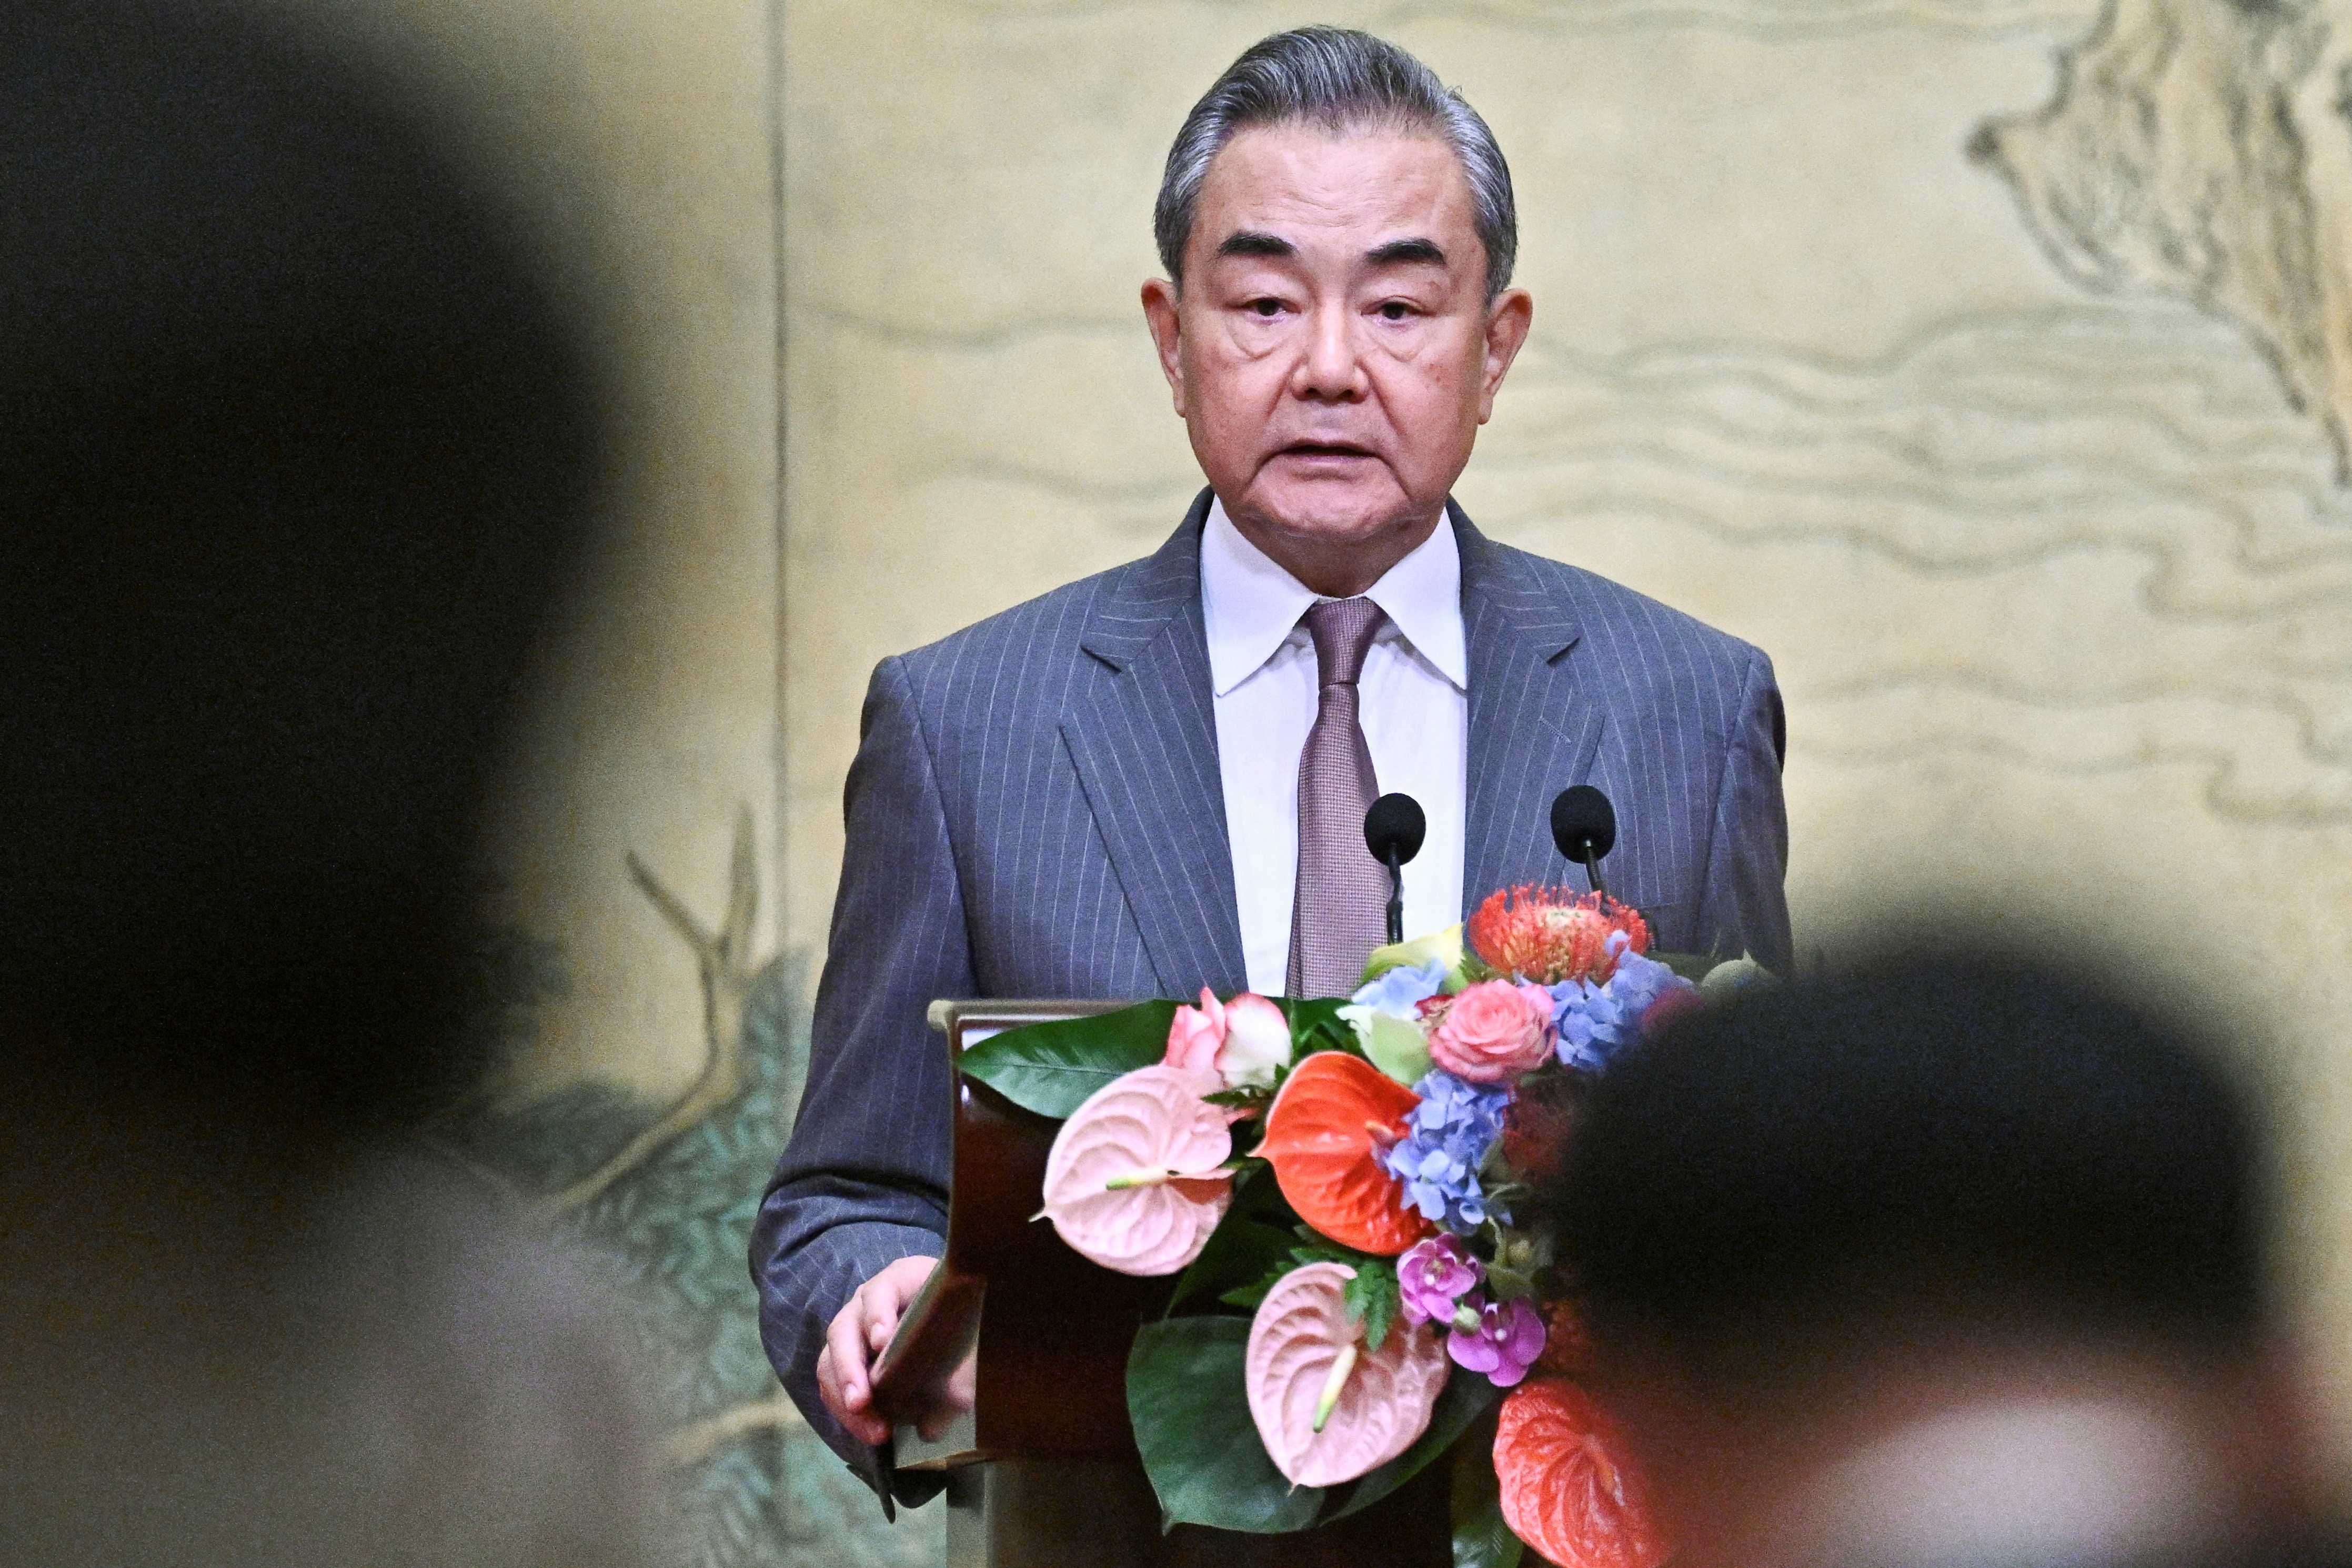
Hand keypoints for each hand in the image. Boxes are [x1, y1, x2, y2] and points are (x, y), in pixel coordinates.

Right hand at [815, 1256, 973, 1445]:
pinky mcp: (849, 1361)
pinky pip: (834, 1385)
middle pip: (844, 1328)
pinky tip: (870, 1432)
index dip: (878, 1314)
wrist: (960, 1318)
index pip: (882, 1290)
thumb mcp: (971, 1329)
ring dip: (846, 1398)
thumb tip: (944, 1416)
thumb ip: (963, 1367)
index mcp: (903, 1281)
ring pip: (831, 1361)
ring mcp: (854, 1331)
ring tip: (874, 1430)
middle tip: (861, 1401)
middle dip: (849, 1368)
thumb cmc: (965, 1314)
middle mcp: (869, 1302)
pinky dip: (848, 1413)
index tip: (882, 1342)